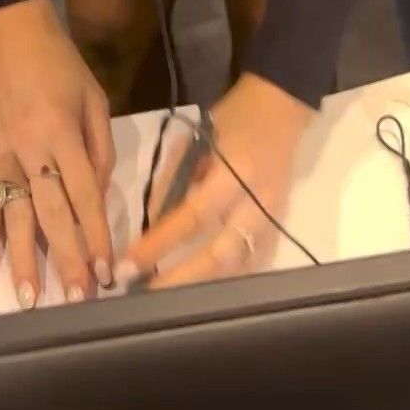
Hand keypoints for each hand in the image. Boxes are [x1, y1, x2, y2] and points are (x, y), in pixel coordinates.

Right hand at [0, 0, 115, 307]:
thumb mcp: (95, 97)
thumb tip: (98, 194)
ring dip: (23, 258)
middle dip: (66, 257)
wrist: (12, 34)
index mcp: (62, 131)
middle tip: (78, 298)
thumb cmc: (62, 64)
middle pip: (51, 212)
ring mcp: (4, 153)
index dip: (97, 234)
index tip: (107, 270)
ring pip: (14, 214)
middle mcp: (31, 148)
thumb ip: (100, 147)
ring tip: (31, 298)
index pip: (84, 193)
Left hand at [116, 73, 312, 291]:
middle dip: (179, 280)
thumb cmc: (234, 117)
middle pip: (219, 257)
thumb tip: (149, 223)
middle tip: (143, 294)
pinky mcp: (279, 230)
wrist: (282, 107)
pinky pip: (250, 266)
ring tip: (165, 301)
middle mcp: (257, 204)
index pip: (192, 217)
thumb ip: (172, 179)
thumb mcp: (197, 138)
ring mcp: (273, 222)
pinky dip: (224, 282)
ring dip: (201, 288)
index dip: (158, 244)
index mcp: (236, 173)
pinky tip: (200, 292)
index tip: (127, 266)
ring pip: (236, 270)